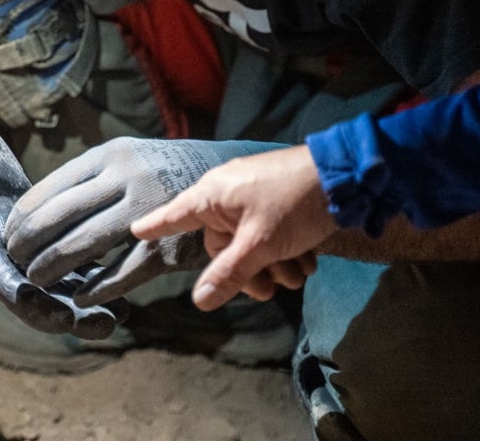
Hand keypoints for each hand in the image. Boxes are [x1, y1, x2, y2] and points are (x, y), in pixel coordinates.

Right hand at [0, 74, 122, 337]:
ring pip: (55, 282)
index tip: (69, 320)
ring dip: (86, 299)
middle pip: (36, 296)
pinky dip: (91, 270)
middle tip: (110, 324)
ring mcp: (16, 247)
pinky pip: (65, 257)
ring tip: (124, 312)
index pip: (7, 286)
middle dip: (70, 313)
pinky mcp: (36, 231)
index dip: (37, 305)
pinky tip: (124, 275)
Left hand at [4, 136, 286, 306]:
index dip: (21, 219)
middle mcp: (125, 179)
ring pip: (85, 245)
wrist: (227, 173)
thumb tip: (37, 212)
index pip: (49, 190)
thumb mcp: (125, 159)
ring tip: (36, 280)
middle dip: (29, 246)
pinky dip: (97, 288)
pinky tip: (80, 297)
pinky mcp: (168, 243)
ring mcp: (147, 211)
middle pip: (59, 218)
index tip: (6, 237)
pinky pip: (122, 272)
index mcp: (109, 156)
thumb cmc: (162, 169)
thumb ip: (88, 181)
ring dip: (54, 268)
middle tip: (14, 263)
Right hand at [130, 144, 335, 311]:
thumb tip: (199, 302)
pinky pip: (270, 234)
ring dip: (274, 265)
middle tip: (270, 290)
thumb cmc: (293, 203)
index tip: (134, 230)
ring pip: (250, 244)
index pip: (176, 214)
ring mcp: (254, 197)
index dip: (156, 225)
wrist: (345, 177)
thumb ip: (229, 273)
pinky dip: (287, 251)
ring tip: (297, 271)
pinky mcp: (277, 201)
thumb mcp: (260, 245)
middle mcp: (228, 193)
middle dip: (248, 271)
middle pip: (222, 246)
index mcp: (214, 195)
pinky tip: (308, 259)